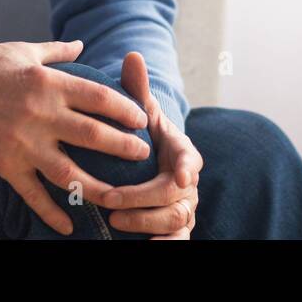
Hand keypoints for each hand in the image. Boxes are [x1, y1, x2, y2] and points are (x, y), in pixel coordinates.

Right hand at [0, 40, 149, 235]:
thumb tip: (81, 46)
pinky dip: (51, 213)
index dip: (126, 109)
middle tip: (143, 156)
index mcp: (47, 83)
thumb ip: (56, 52)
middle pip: (93, 135)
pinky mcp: (5, 165)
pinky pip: (32, 194)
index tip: (142, 119)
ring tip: (119, 195)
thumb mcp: (21, 50)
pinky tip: (68, 227)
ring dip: (97, 186)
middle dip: (122, 147)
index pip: (99, 98)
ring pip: (68, 171)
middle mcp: (40, 114)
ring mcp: (23, 143)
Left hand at [103, 52, 203, 238]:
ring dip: (144, 222)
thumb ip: (136, 90)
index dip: (188, 168)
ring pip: (174, 220)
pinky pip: (176, 243)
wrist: (150, 170)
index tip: (180, 175)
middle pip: (175, 195)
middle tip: (110, 199)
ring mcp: (184, 208)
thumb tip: (132, 55)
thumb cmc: (144, 141)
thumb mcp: (141, 117)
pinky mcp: (176, 231)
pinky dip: (164, 246)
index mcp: (183, 153)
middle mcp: (188, 183)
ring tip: (114, 221)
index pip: (192, 160)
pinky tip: (144, 247)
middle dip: (142, 199)